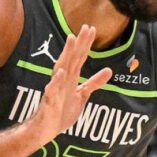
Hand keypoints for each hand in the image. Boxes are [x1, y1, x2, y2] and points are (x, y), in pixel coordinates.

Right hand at [24, 27, 111, 145]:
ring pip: (61, 68)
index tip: (92, 28)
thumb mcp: (82, 95)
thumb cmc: (62, 110)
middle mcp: (63, 80)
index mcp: (71, 78)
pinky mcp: (50, 102)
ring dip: (66, 54)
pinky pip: (52, 90)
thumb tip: (109, 70)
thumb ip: (94, 83)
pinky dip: (56, 81)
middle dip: (79, 44)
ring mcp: (56, 89)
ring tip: (71, 40)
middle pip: (72, 58)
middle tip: (85, 28)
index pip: (79, 57)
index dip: (86, 44)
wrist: (46, 129)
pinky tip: (61, 73)